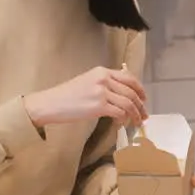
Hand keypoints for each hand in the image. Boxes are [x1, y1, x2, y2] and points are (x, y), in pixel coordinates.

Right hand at [23, 66, 148, 127]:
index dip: (140, 89)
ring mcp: (102, 92)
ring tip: (136, 122)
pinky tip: (121, 123)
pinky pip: (120, 112)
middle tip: (144, 115)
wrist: (50, 103)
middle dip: (141, 105)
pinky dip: (123, 119)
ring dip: (135, 114)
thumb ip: (105, 83)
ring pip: (128, 103)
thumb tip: (122, 94)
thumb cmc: (67, 95)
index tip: (144, 99)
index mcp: (102, 71)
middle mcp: (104, 79)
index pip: (129, 78)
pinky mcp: (98, 106)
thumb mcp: (88, 81)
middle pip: (131, 92)